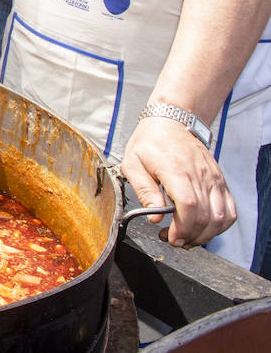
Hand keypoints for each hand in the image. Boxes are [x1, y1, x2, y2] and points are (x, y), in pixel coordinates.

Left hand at [122, 116, 236, 248]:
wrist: (172, 122)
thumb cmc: (150, 142)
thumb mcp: (133, 163)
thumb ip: (143, 190)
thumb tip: (155, 216)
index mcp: (176, 170)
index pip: (188, 205)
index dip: (182, 227)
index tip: (170, 236)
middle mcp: (200, 176)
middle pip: (206, 217)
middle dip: (190, 236)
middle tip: (174, 239)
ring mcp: (214, 179)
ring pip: (221, 217)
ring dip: (206, 235)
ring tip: (187, 237)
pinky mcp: (220, 182)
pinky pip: (230, 211)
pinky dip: (220, 226)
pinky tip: (204, 229)